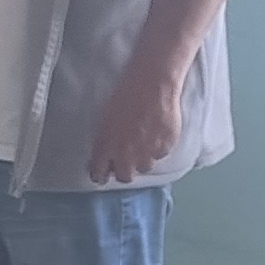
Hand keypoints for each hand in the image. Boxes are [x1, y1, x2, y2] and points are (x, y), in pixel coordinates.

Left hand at [88, 68, 184, 184]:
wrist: (151, 86)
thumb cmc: (123, 97)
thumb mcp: (104, 120)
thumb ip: (103, 142)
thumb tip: (103, 155)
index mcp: (106, 148)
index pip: (99, 174)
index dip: (100, 174)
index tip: (102, 173)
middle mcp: (126, 156)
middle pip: (124, 177)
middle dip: (123, 171)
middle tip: (124, 160)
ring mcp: (147, 153)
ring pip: (144, 167)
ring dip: (142, 159)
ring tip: (143, 143)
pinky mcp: (165, 148)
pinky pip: (160, 154)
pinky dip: (158, 148)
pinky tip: (156, 133)